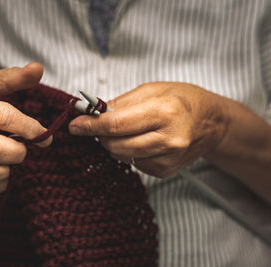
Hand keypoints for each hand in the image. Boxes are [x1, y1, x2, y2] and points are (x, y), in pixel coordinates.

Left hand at [69, 82, 228, 177]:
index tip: (74, 125)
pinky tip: (140, 140)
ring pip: (121, 156)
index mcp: (165, 112)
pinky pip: (133, 164)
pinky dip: (128, 152)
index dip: (90, 126)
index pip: (116, 125)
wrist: (212, 123)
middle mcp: (169, 139)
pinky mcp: (165, 171)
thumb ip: (119, 103)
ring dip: (113, 143)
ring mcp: (168, 159)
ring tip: (125, 129)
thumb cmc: (182, 99)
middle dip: (100, 135)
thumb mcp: (151, 89)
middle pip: (115, 145)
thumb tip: (90, 113)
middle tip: (98, 124)